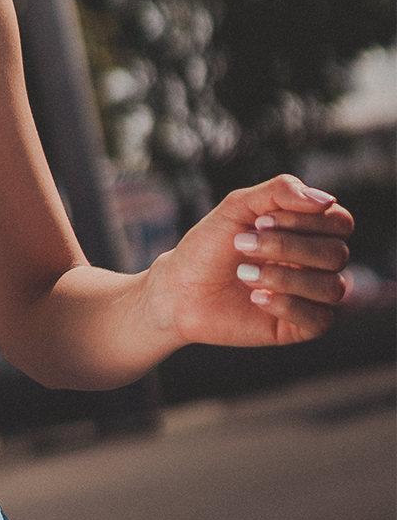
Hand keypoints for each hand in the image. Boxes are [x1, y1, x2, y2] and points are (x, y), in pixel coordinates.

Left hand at [144, 173, 352, 349]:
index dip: (305, 220)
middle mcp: (315, 263)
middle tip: (241, 244)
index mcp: (308, 231)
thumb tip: (327, 200)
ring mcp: (310, 296)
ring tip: (243, 275)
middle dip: (286, 246)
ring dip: (284, 277)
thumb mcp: (238, 206)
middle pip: (337, 253)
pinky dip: (287, 305)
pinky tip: (255, 298)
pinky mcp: (299, 327)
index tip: (259, 221)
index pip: (340, 222)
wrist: (179, 288)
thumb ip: (280, 192)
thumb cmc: (209, 245)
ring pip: (332, 287)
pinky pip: (321, 319)